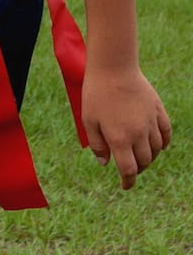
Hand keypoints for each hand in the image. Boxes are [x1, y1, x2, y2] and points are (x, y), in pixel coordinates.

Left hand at [81, 65, 170, 188]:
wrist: (113, 68)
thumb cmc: (96, 93)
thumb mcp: (88, 120)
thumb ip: (97, 144)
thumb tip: (105, 163)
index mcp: (120, 139)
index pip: (129, 170)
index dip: (128, 181)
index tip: (125, 186)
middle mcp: (139, 134)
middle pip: (144, 161)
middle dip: (137, 168)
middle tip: (129, 167)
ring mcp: (150, 122)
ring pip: (157, 149)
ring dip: (150, 156)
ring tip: (140, 155)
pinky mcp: (158, 111)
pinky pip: (166, 133)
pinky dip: (164, 143)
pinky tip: (159, 146)